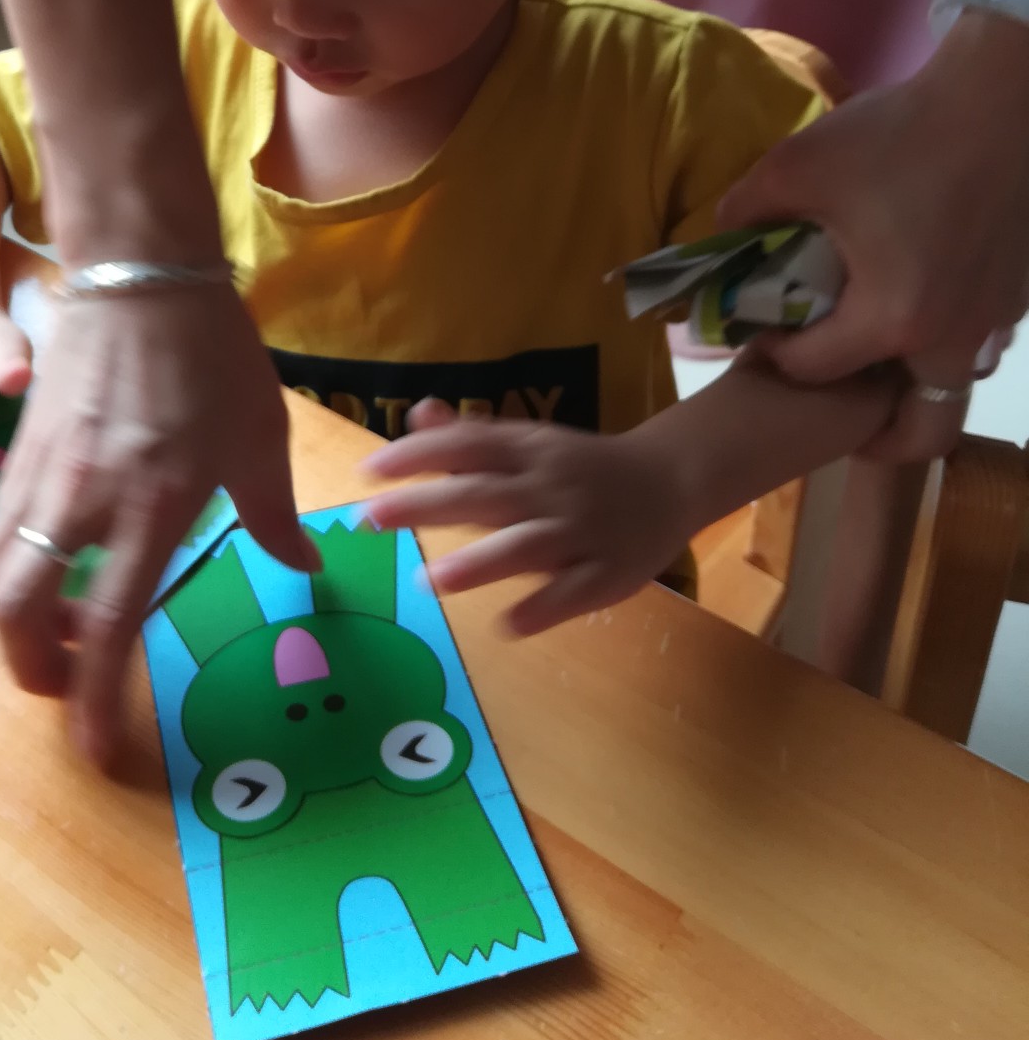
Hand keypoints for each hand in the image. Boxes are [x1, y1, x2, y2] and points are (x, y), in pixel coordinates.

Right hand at [0, 284, 317, 765]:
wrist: (142, 275)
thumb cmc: (213, 355)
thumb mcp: (260, 437)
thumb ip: (273, 516)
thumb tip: (304, 567)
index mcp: (152, 508)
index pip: (108, 628)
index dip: (96, 704)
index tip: (98, 752)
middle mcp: (82, 503)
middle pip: (17, 617)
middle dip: (34, 674)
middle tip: (71, 686)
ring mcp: (39, 477)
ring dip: (16, 624)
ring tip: (63, 628)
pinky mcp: (17, 453)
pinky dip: (10, 571)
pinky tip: (52, 564)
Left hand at [360, 400, 693, 636]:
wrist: (670, 480)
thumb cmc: (581, 466)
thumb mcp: (531, 441)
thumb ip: (471, 435)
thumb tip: (417, 414)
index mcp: (529, 449)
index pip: (468, 445)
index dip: (418, 455)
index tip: (369, 473)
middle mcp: (550, 486)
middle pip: (484, 494)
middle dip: (426, 505)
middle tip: (371, 519)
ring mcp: (581, 531)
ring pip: (526, 546)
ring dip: (477, 563)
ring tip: (428, 581)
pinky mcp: (608, 573)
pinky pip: (574, 593)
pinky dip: (543, 608)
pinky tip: (507, 625)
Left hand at [718, 13, 1028, 394]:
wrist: (1004, 99)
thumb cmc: (900, 133)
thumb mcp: (798, 165)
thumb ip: (745, 210)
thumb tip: (719, 236)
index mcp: (893, 319)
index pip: (815, 371)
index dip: (774, 352)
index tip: (760, 326)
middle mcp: (955, 338)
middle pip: (919, 431)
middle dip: (873, 436)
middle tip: (836, 404)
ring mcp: (998, 320)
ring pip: (955, 385)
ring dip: (912, 385)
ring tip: (874, 345)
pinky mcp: (1021, 294)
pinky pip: (979, 343)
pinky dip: (946, 341)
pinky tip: (918, 294)